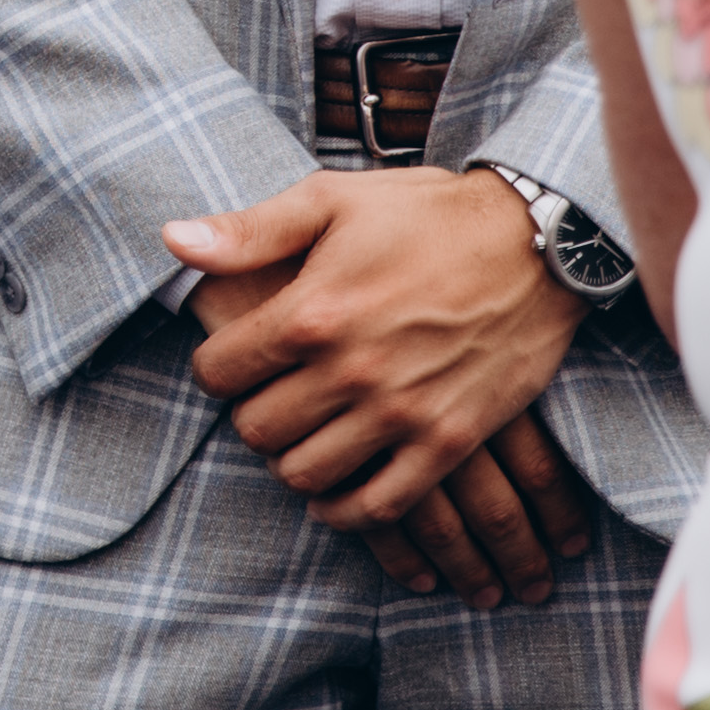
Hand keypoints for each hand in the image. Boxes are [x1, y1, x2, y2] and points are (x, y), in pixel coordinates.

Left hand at [164, 169, 583, 599]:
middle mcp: (351, 370)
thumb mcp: (332, 200)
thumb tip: (173, 241)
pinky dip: (345, 509)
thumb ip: (249, 231)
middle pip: (257, 430)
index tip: (233, 360)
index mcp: (313, 312)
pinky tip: (336, 490)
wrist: (537, 243)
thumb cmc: (427, 214)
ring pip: (305, 474)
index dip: (216, 367)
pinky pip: (376, 507)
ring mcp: (401, 413)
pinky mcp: (447, 442)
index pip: (219, 373)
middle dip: (251, 414)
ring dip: (292, 459)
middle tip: (269, 396)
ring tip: (302, 433)